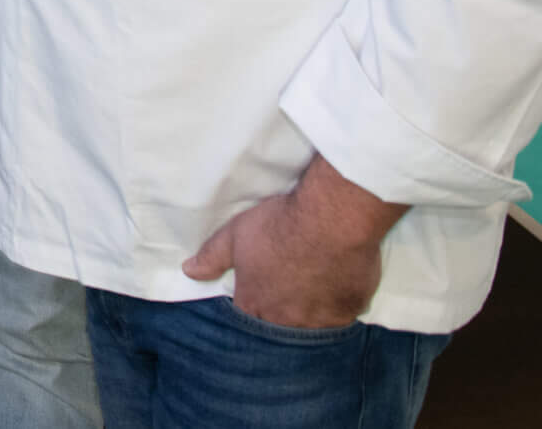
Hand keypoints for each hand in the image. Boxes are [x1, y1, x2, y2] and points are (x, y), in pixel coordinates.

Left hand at [182, 155, 405, 328]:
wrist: (331, 220)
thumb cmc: (278, 226)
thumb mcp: (234, 236)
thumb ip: (211, 258)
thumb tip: (189, 271)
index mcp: (257, 304)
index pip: (248, 314)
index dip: (252, 299)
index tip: (258, 285)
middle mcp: (288, 320)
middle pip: (280, 322)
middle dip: (280, 307)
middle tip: (288, 281)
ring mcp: (323, 318)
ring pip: (313, 322)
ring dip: (311, 308)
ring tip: (312, 281)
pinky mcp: (352, 309)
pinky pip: (342, 312)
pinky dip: (338, 301)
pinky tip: (337, 281)